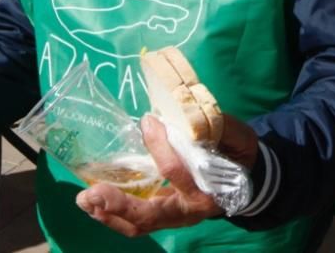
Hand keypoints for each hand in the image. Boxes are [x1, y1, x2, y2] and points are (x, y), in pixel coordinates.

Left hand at [76, 114, 258, 236]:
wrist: (249, 179)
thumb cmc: (238, 154)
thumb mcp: (236, 136)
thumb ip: (214, 126)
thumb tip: (181, 110)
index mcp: (208, 190)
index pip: (177, 173)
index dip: (160, 148)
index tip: (148, 123)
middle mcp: (189, 210)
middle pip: (150, 215)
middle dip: (120, 205)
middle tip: (93, 193)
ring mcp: (174, 216)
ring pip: (138, 224)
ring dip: (108, 213)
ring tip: (84, 199)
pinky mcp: (163, 214)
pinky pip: (135, 222)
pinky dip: (112, 214)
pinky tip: (92, 202)